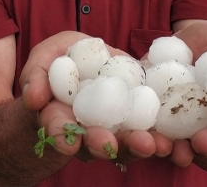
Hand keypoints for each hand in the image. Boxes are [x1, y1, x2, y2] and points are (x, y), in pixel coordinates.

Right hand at [21, 32, 160, 162]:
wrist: (88, 66)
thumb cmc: (60, 61)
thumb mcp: (43, 59)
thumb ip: (36, 75)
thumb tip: (35, 98)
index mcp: (60, 118)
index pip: (58, 129)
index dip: (61, 135)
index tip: (67, 143)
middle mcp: (87, 132)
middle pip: (94, 143)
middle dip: (102, 144)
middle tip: (110, 144)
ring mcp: (115, 130)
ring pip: (125, 144)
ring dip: (137, 146)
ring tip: (151, 145)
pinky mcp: (139, 122)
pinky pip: (150, 133)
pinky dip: (160, 138)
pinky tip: (171, 139)